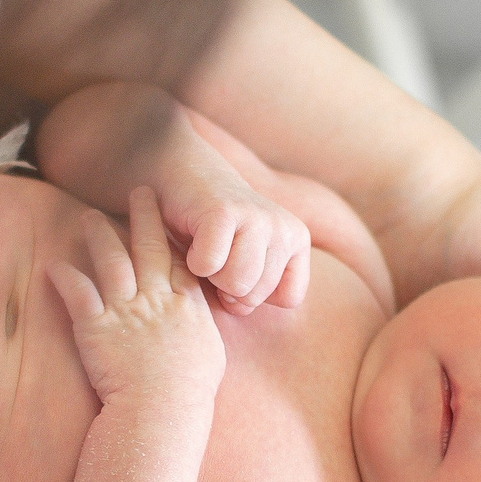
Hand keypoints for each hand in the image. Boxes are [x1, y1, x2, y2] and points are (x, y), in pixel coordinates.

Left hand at [46, 187, 226, 411]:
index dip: (175, 234)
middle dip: (144, 215)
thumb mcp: (209, 355)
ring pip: (111, 260)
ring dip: (98, 234)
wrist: (161, 414)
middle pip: (150, 247)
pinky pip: (77, 292)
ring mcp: (126, 311)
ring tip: (87, 216)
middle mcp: (157, 301)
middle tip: (139, 190)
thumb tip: (197, 318)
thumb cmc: (188, 395)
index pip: (182, 259)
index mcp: (187, 307)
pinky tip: (52, 263)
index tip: (169, 214)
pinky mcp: (96, 327)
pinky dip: (63, 276)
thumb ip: (200, 328)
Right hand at [153, 146, 313, 314]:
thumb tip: (243, 308)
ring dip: (209, 275)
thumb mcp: (246, 260)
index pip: (289, 298)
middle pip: (255, 296)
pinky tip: (194, 236)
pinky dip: (191, 260)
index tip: (238, 267)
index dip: (254, 295)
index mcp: (298, 239)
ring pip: (235, 284)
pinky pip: (208, 266)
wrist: (182, 173)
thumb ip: (257, 289)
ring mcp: (257, 218)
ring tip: (207, 246)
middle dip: (225, 285)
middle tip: (217, 253)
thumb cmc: (211, 227)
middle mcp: (285, 227)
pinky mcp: (224, 213)